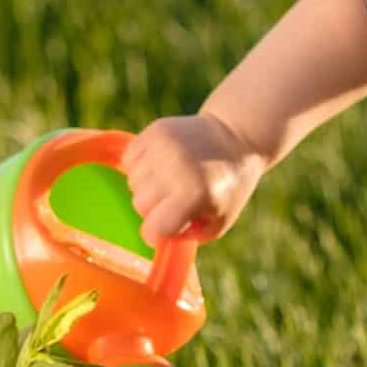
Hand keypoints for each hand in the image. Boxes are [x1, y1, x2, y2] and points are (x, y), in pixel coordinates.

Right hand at [121, 115, 266, 244]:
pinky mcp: (155, 130)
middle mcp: (175, 168)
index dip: (157, 234)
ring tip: (171, 178)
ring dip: (148, 186)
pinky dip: (140, 165)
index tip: (167, 228)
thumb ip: (189, 236)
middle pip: (139, 205)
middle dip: (154, 209)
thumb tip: (161, 234)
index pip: (153, 229)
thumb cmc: (228, 186)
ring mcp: (163, 146)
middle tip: (175, 199)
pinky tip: (161, 163)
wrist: (237, 137)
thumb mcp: (220, 222)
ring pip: (132, 182)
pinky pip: (129, 158)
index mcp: (194, 194)